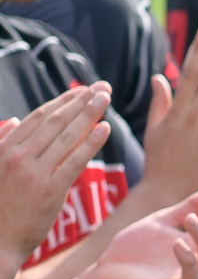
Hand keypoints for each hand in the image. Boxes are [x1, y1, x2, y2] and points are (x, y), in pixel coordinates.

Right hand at [0, 84, 111, 265]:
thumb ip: (2, 143)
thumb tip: (12, 120)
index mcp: (4, 149)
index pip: (39, 117)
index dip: (63, 101)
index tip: (81, 91)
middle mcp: (18, 156)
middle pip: (56, 121)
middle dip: (81, 102)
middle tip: (102, 88)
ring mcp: (34, 173)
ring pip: (67, 136)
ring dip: (89, 114)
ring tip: (106, 99)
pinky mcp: (50, 190)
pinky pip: (75, 160)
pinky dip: (91, 142)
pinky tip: (106, 128)